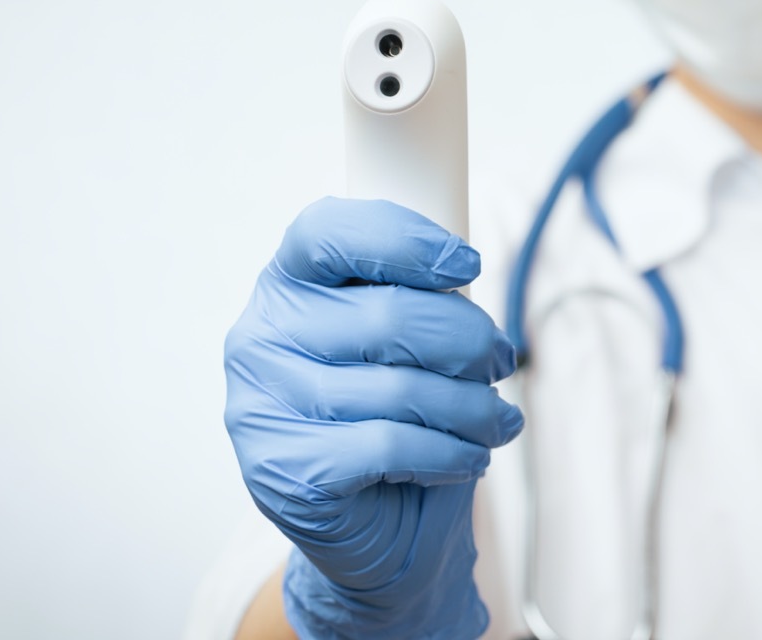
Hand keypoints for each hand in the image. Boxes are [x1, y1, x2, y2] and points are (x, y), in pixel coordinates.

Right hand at [224, 197, 521, 639]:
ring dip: (473, 406)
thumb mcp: (401, 338)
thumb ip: (416, 296)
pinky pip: (391, 445)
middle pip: (388, 314)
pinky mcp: (285, 470)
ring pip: (401, 387)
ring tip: (496, 418)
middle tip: (501, 360)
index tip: (466, 265)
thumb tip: (462, 278)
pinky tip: (470, 455)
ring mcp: (263, 406)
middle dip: (469, 339)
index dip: (404, 239)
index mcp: (285, 284)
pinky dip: (450, 451)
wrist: (375, 528)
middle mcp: (260, 337)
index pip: (328, 232)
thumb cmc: (391, 414)